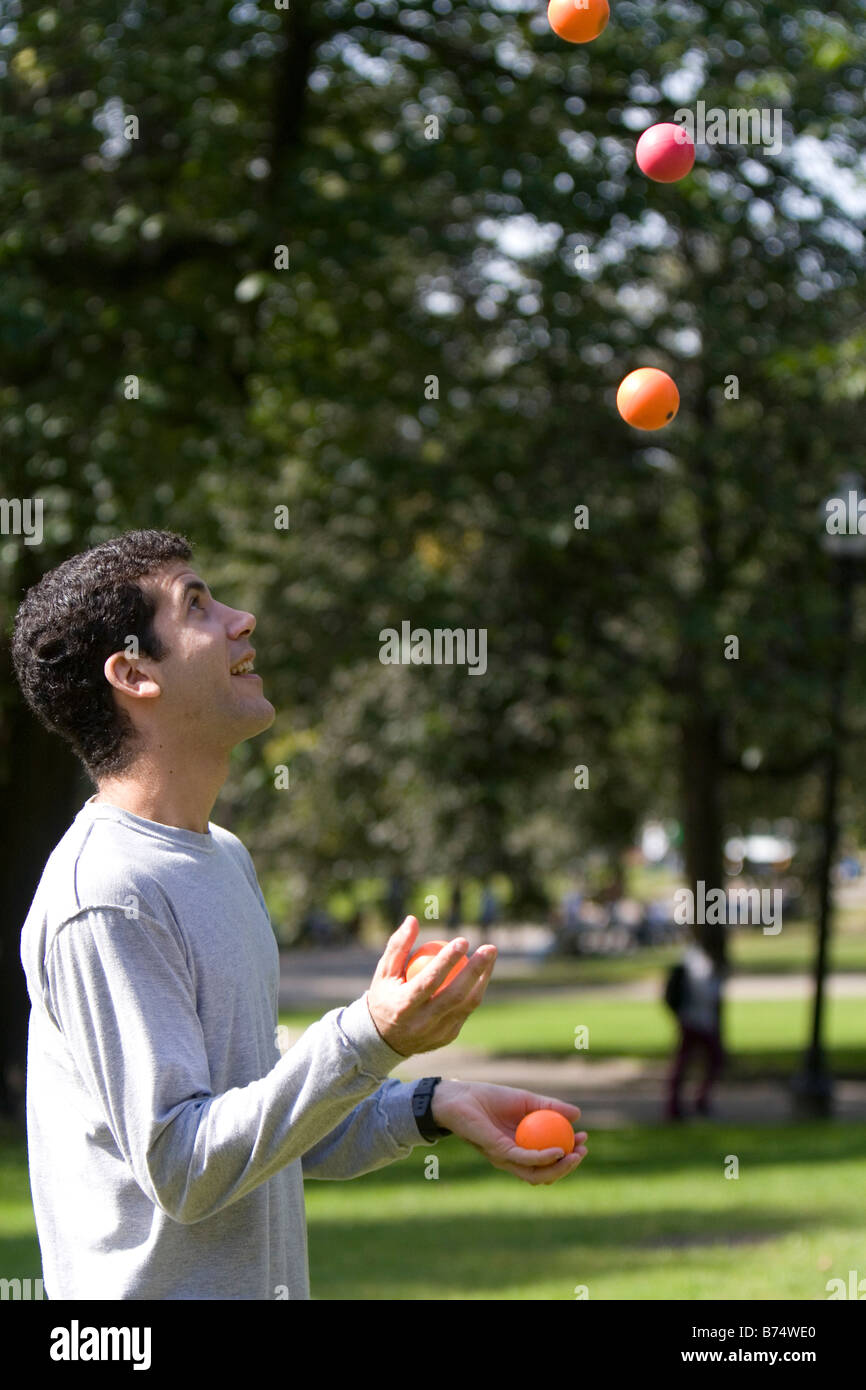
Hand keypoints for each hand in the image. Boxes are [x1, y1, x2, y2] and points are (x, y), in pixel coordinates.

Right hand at [366, 916, 496, 1057]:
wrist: (384, 1040)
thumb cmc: (385, 996)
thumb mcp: (384, 972)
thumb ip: (398, 946)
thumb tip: (413, 920)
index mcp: (403, 1006)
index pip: (429, 981)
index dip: (447, 961)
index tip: (462, 941)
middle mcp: (421, 1023)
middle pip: (455, 995)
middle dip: (476, 970)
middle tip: (489, 948)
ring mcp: (437, 1033)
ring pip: (467, 1004)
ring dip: (482, 979)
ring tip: (490, 956)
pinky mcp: (447, 1036)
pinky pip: (466, 1010)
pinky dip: (475, 990)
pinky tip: (482, 972)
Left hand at [431, 1080, 587, 1185]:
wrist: (460, 1096)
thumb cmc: (490, 1098)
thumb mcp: (526, 1100)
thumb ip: (550, 1107)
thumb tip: (578, 1115)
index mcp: (522, 1147)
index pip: (549, 1160)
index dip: (569, 1154)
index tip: (584, 1140)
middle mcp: (514, 1158)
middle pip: (546, 1173)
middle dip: (568, 1167)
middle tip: (582, 1151)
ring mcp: (507, 1158)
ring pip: (537, 1174)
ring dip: (560, 1168)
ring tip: (575, 1154)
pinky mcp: (499, 1152)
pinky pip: (525, 1159)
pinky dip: (544, 1158)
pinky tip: (558, 1150)